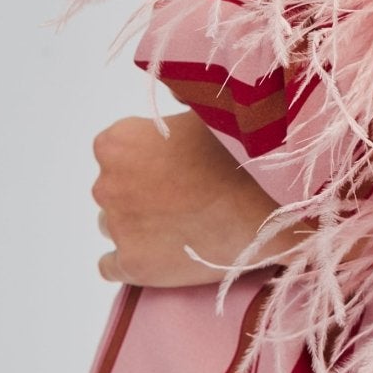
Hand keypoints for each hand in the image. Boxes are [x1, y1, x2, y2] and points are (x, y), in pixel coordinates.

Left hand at [90, 111, 304, 287]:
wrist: (265, 207)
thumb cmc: (238, 154)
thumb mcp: (204, 113)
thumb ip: (174, 114)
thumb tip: (170, 105)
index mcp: (117, 142)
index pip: (114, 152)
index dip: (145, 159)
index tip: (173, 166)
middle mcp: (107, 184)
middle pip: (114, 191)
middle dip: (141, 194)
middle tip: (183, 197)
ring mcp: (119, 228)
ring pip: (115, 227)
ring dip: (138, 226)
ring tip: (181, 226)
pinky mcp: (132, 265)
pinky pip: (112, 266)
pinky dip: (132, 261)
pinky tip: (162, 255)